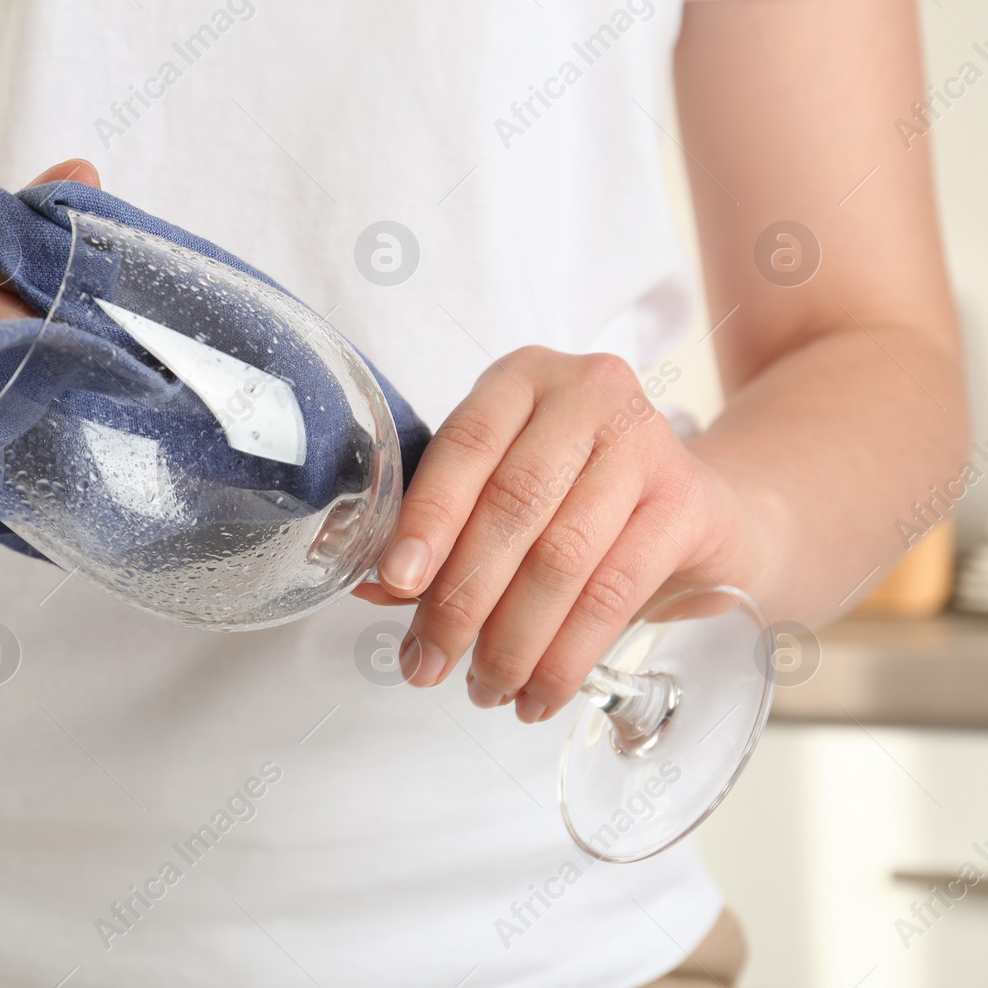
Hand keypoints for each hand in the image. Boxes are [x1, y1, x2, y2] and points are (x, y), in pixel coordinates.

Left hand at [357, 347, 760, 721]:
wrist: (702, 511)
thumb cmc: (578, 497)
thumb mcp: (504, 493)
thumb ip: (440, 533)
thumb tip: (370, 589)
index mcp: (522, 379)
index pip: (464, 445)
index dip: (427, 518)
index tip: (395, 584)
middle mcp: (588, 393)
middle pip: (511, 505)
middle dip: (460, 599)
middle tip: (427, 664)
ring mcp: (648, 442)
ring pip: (561, 558)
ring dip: (511, 641)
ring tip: (483, 690)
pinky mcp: (689, 503)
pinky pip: (614, 592)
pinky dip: (566, 656)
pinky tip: (539, 694)